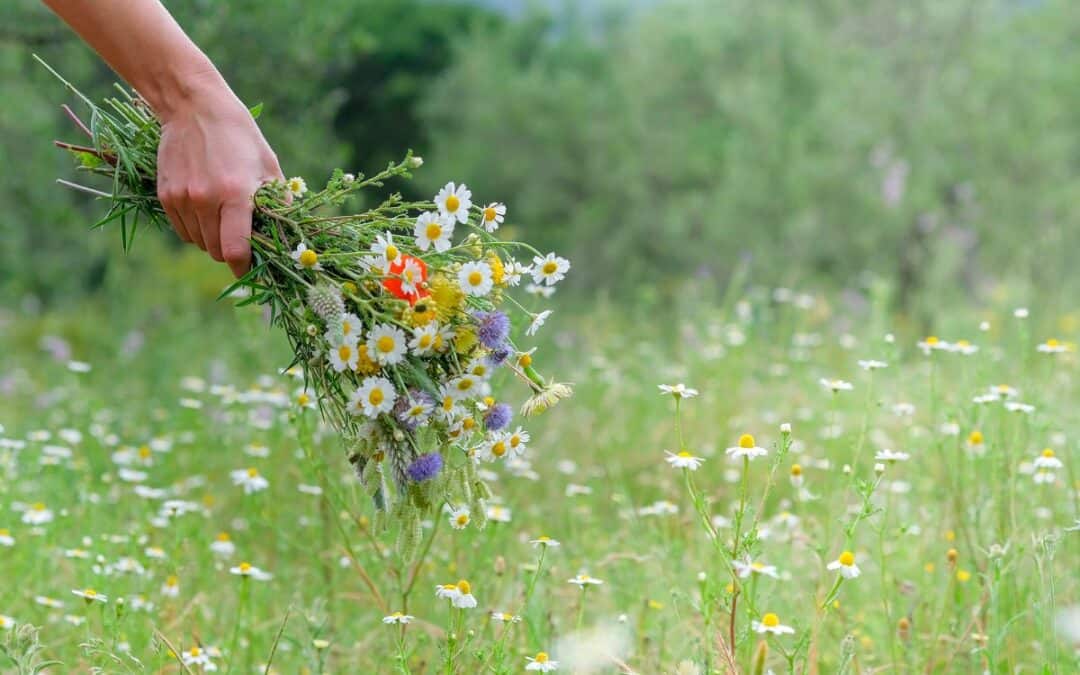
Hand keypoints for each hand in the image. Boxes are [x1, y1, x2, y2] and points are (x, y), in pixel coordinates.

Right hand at [155, 73, 283, 276]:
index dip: (244, 267)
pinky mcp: (166, 195)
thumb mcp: (268, 165)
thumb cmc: (239, 136)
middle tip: (241, 238)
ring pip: (199, 243)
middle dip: (231, 252)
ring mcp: (182, 199)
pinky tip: (206, 209)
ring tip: (224, 217)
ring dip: (213, 240)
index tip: (250, 270)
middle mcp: (206, 200)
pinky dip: (195, 229)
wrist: (193, 106)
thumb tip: (288, 236)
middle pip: (217, 251)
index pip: (236, 250)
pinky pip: (183, 230)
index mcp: (236, 194)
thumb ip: (279, 203)